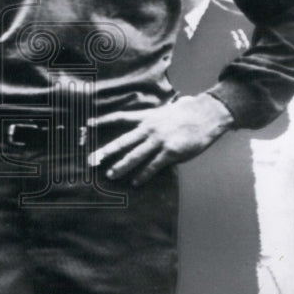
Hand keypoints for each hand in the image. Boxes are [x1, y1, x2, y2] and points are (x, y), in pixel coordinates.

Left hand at [87, 94, 234, 185]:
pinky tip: (135, 182)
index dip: (103, 120)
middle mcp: (149, 128)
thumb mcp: (164, 111)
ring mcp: (159, 140)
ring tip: (110, 174)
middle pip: (122, 141)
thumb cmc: (186, 113)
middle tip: (91, 160)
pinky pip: (153, 166)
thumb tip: (141, 126)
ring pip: (135, 156)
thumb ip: (151, 120)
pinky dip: (143, 175)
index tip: (88, 123)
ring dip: (121, 166)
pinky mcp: (170, 152)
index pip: (120, 117)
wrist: (206, 115)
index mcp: (146, 117)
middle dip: (105, 151)